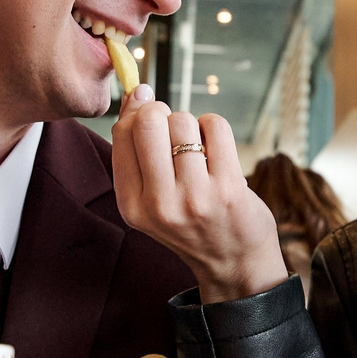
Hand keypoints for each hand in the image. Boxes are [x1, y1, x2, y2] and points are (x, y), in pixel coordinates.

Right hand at [109, 87, 290, 302]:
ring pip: (183, 121)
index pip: (122, 133)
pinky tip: (216, 148)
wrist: (234, 263)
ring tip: (199, 149)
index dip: (137, 111)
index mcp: (131, 205)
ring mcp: (194, 197)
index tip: (149, 110)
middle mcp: (159, 204)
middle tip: (175, 131)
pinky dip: (215, 127)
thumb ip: (136, 152)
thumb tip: (136, 94)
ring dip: (192, 125)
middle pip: (149, 121)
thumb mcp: (150, 199)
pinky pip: (215, 126)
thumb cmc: (191, 221)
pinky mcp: (228, 189)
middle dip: (163, 114)